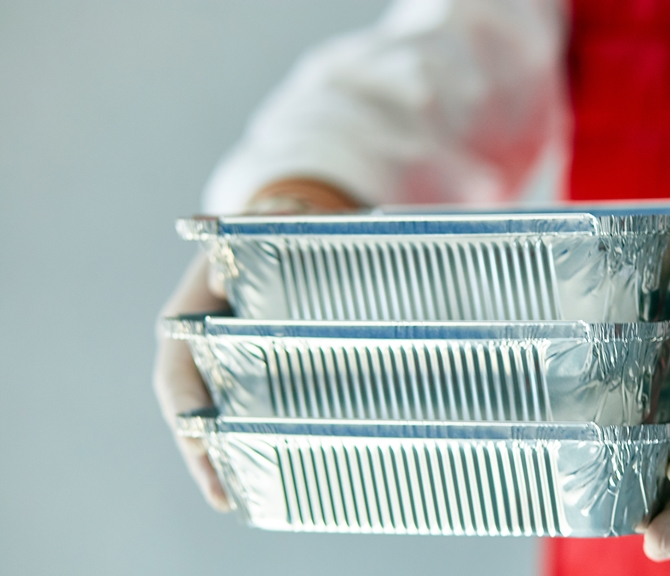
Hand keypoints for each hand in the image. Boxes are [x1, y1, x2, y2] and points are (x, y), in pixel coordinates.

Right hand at [153, 178, 359, 510]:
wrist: (277, 233)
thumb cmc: (263, 233)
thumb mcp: (255, 230)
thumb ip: (241, 238)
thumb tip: (216, 257)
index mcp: (186, 319)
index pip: (177, 371)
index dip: (186, 405)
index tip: (197, 436)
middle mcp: (193, 349)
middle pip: (191, 410)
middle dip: (204, 452)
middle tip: (221, 493)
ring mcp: (216, 367)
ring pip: (213, 420)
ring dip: (223, 461)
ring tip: (234, 501)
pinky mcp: (245, 377)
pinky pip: (239, 417)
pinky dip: (245, 447)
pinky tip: (260, 480)